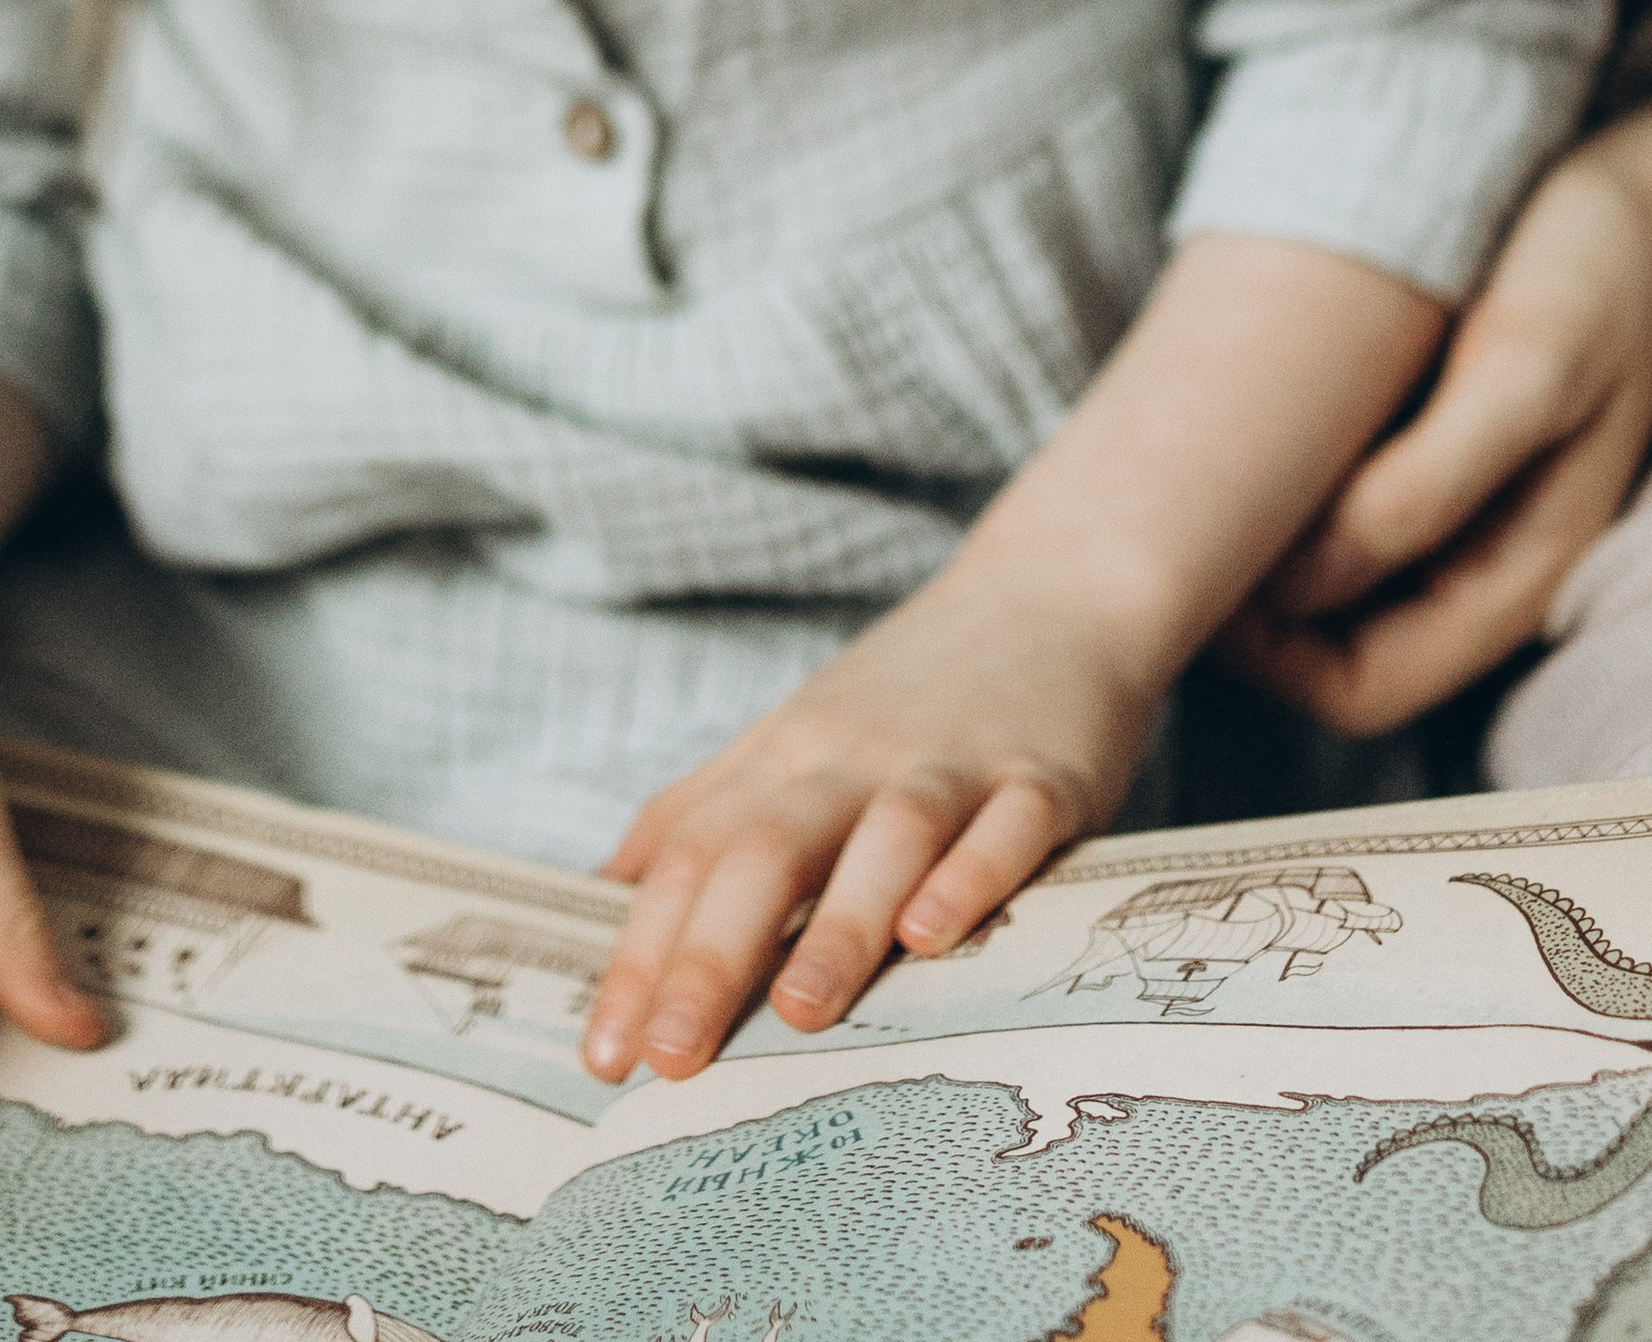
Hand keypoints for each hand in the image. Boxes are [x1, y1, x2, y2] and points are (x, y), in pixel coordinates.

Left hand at [580, 548, 1158, 1082]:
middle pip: (766, 848)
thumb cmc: (910, 688)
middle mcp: (853, 759)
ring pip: (885, 840)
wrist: (1050, 590)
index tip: (602, 1056)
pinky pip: (1005, 829)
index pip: (691, 852)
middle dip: (711, 956)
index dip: (640, 954)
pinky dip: (969, 878)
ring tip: (796, 1014)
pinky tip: (934, 934)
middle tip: (670, 1060)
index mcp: (785, 756)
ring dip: (838, 926)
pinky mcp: (1042, 778)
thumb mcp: (793, 732)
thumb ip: (704, 807)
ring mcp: (950, 765)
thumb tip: (601, 892)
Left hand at [1226, 132, 1651, 735]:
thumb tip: (1302, 577)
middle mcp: (1471, 567)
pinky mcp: (1421, 453)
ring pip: (1316, 583)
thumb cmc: (1597, 275)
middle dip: (1235, 606)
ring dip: (1246, 543)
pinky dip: (1273, 484)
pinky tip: (1228, 418)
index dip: (1262, 657)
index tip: (1191, 560)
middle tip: (1157, 507)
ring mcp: (1447, 514)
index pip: (1358, 691)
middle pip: (1322, 651)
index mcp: (1509, 580)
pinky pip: (1329, 506)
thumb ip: (1428, 484)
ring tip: (1179, 460)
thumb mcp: (1525, 370)